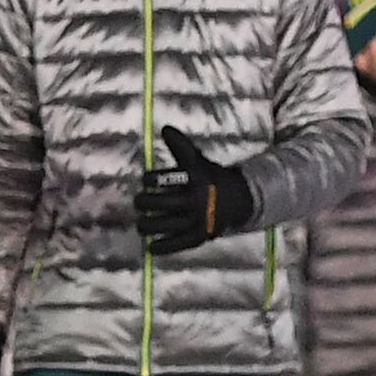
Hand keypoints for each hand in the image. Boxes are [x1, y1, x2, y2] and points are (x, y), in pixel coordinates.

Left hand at [137, 125, 253, 257]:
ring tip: (140, 224)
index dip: (151, 180)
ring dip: (149, 225)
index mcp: (195, 178)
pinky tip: (150, 247)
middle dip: (145, 202)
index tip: (146, 181)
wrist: (237, 199)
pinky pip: (179, 243)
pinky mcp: (201, 236)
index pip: (166, 179)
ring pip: (168, 224)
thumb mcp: (196, 160)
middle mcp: (196, 198)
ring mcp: (198, 219)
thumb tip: (164, 128)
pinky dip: (164, 247)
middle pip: (164, 203)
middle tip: (138, 201)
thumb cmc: (209, 176)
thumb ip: (180, 146)